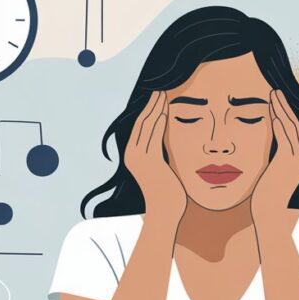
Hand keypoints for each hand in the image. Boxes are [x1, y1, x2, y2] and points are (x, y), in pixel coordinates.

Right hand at [124, 91, 186, 225]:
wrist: (165, 211)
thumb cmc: (167, 192)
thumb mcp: (160, 168)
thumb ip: (159, 154)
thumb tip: (164, 142)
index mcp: (132, 156)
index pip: (139, 127)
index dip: (147, 110)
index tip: (156, 97)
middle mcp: (132, 155)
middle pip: (141, 122)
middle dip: (150, 105)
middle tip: (159, 89)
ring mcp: (140, 158)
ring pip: (147, 125)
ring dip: (155, 108)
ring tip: (162, 93)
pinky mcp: (150, 160)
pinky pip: (154, 134)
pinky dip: (160, 120)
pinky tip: (164, 109)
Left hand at [251, 89, 298, 227]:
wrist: (270, 214)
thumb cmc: (268, 197)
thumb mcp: (273, 173)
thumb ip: (275, 160)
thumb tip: (269, 152)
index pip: (294, 131)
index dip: (285, 113)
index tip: (276, 100)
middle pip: (295, 125)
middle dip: (284, 106)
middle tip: (275, 90)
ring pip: (290, 127)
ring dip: (281, 109)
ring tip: (273, 94)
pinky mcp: (290, 162)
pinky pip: (285, 137)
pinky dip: (279, 122)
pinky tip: (272, 110)